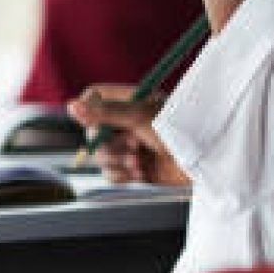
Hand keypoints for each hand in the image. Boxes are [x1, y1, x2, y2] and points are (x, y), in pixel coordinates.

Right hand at [67, 84, 189, 186]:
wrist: (202, 165)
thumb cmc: (179, 132)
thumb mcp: (140, 117)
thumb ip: (105, 112)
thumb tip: (71, 106)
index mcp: (131, 100)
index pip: (94, 96)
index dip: (88, 109)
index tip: (93, 122)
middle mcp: (127, 122)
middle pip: (92, 131)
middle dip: (110, 144)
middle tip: (133, 145)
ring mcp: (129, 146)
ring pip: (100, 156)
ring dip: (118, 162)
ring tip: (141, 161)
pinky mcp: (133, 169)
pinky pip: (110, 174)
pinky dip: (123, 176)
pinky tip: (142, 173)